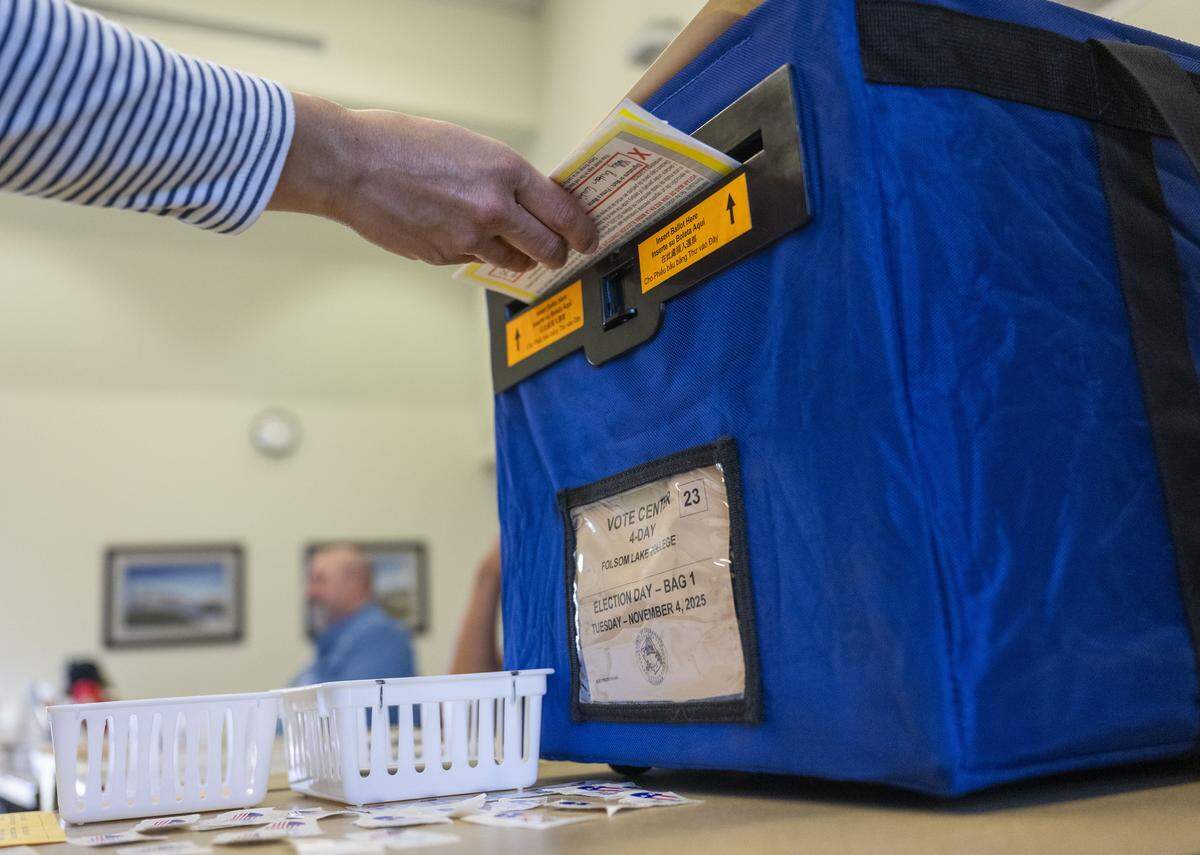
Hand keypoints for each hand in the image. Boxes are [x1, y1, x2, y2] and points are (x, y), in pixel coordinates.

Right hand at [269, 93, 597, 271]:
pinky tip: (460, 232)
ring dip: (521, 257)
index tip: (588, 237)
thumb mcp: (469, 145)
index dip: (583, 230)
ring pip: (516, 262)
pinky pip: (476, 261)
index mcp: (505, 170)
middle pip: (548, 248)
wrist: (350, 165)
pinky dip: (478, 252)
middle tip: (558, 252)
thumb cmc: (403, 143)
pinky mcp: (444, 256)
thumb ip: (505, 176)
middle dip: (558, 254)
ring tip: (512, 244)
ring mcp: (468, 238)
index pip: (565, 212)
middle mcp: (493, 208)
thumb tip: (534, 202)